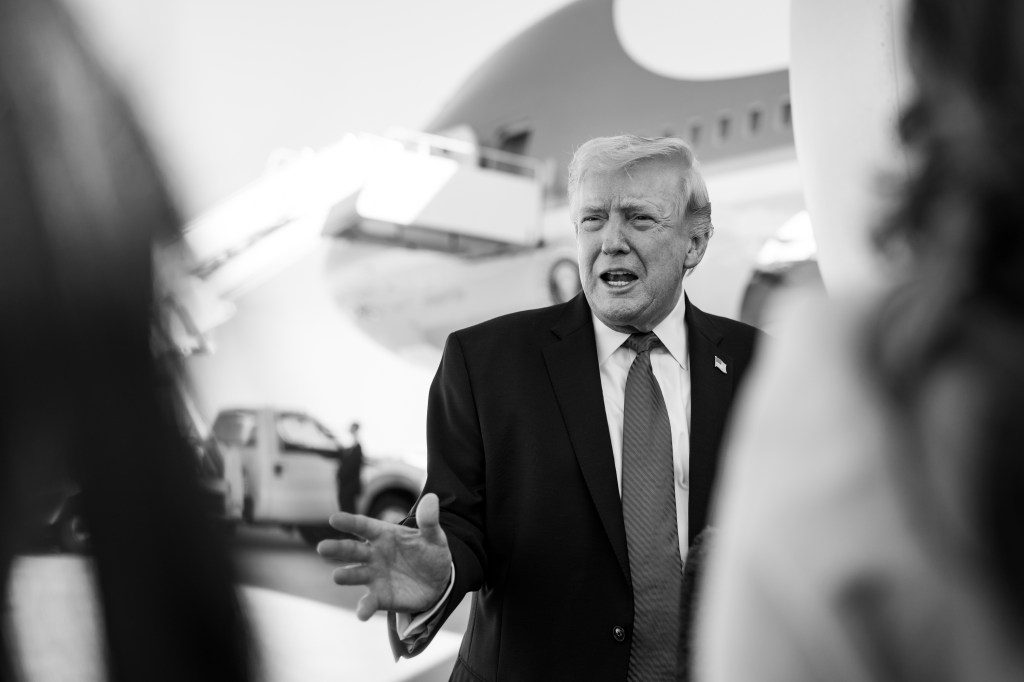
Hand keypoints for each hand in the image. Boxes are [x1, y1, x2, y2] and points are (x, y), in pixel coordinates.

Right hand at [317, 493, 452, 620]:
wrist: (439, 581)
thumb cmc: (430, 553)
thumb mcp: (434, 536)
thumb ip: (429, 521)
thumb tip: (431, 498)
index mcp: (384, 534)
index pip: (363, 526)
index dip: (349, 522)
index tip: (334, 518)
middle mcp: (374, 554)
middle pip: (352, 550)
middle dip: (337, 549)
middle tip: (322, 548)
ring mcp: (375, 576)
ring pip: (355, 574)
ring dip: (346, 575)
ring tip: (337, 576)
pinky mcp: (380, 597)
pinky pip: (370, 602)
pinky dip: (364, 608)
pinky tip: (362, 613)